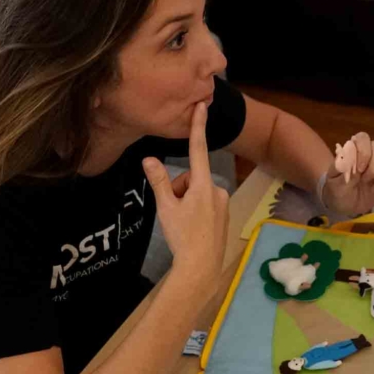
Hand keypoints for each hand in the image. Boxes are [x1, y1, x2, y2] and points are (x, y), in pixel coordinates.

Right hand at [142, 102, 229, 292]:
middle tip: (173, 211)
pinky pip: (205, 204)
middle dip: (179, 190)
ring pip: (197, 193)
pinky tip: (192, 228)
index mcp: (203, 185)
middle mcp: (218, 190)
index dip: (198, 126)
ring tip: (182, 222)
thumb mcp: (166, 208)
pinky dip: (196, 211)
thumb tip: (149, 159)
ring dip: (186, 201)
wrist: (201, 266)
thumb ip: (159, 182)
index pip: (198, 149)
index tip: (202, 106)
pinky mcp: (224, 214)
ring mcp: (223, 203)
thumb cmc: (183, 236)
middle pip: (191, 179)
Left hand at [321, 132, 373, 215]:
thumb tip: (346, 154)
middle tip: (364, 179)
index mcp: (355, 149)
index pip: (363, 138)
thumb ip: (339, 167)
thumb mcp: (333, 182)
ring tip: (370, 187)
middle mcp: (371, 152)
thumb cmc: (337, 190)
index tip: (358, 170)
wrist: (346, 206)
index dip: (363, 152)